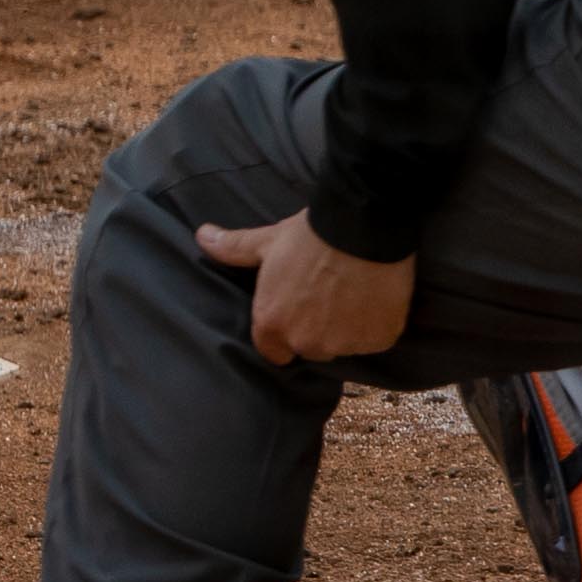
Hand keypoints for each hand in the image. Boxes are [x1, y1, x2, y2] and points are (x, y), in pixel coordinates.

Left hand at [196, 211, 413, 363]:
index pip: (272, 351)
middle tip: (322, 296)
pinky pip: (373, 339)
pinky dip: (373, 325)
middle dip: (314, 330)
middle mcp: (308, 342)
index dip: (279, 336)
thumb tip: (201, 237)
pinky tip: (371, 298)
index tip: (291, 314)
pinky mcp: (379, 340)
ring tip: (348, 294)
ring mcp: (347, 345)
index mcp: (274, 323)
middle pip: (309, 348)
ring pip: (342, 345)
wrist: (361, 230)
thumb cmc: (308, 236)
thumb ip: (232, 248)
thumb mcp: (266, 241)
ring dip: (344, 329)